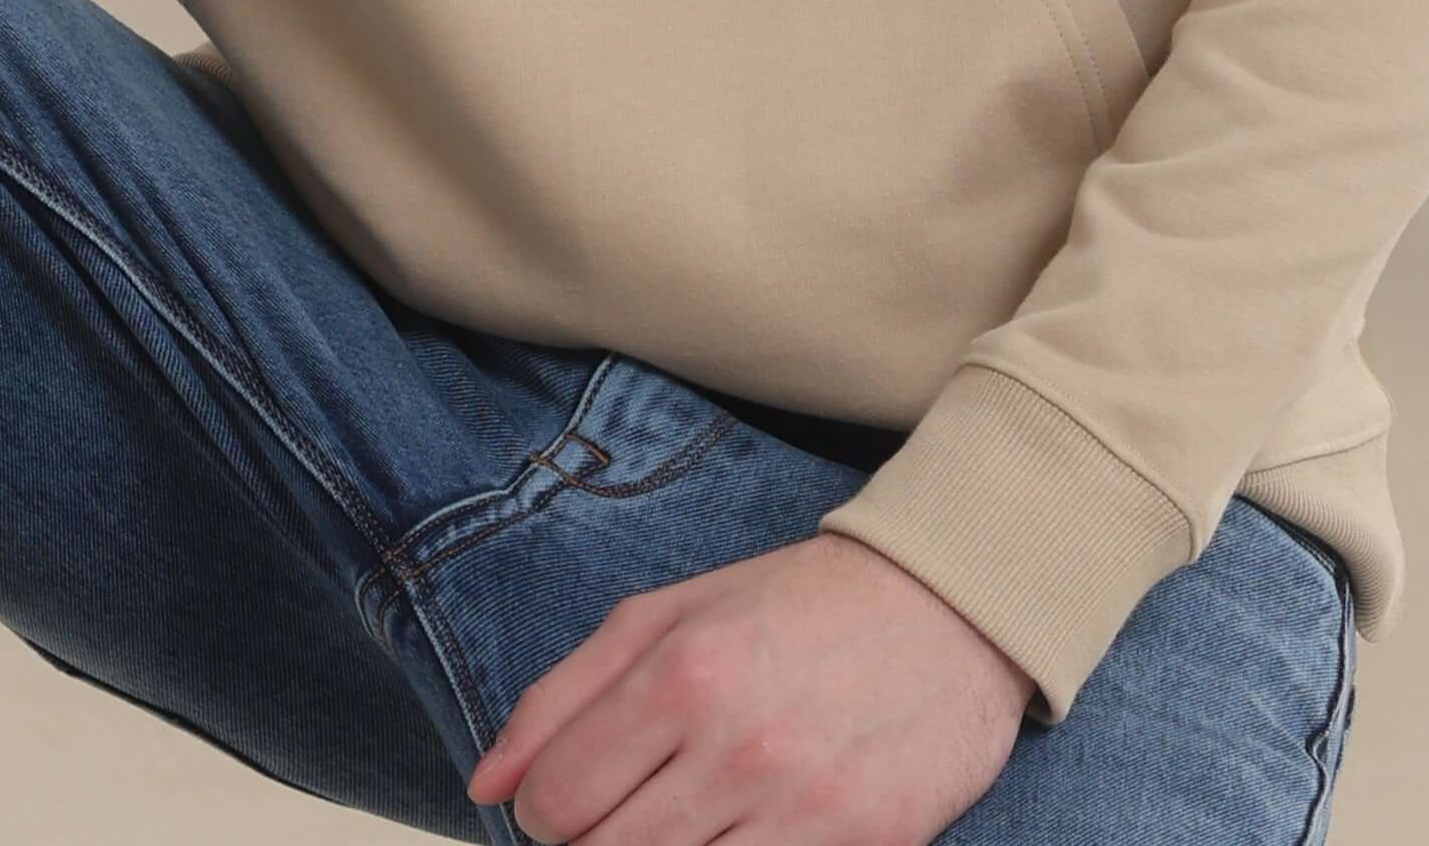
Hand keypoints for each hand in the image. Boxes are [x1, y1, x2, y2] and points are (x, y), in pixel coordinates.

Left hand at [464, 530, 1034, 842]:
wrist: (944, 609)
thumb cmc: (789, 607)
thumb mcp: (666, 616)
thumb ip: (561, 695)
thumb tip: (484, 787)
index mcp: (682, 674)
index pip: (555, 803)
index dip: (542, 813)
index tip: (567, 798)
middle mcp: (738, 748)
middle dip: (593, 845)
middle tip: (625, 809)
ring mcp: (805, 812)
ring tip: (680, 816)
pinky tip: (735, 833)